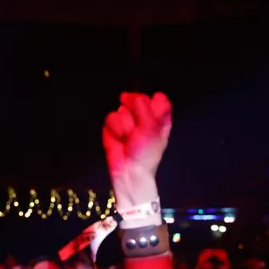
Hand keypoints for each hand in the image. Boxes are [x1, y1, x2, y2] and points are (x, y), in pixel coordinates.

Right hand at [102, 92, 172, 209]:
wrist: (129, 172)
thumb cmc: (146, 153)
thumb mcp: (151, 128)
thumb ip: (144, 107)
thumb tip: (129, 96)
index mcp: (160, 117)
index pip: (157, 98)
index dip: (151, 105)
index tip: (149, 117)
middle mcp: (144, 116)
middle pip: (136, 100)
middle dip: (135, 116)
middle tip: (138, 132)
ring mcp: (127, 120)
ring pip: (121, 109)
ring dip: (124, 127)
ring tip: (128, 140)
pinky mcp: (113, 127)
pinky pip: (109, 118)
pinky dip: (114, 131)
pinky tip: (119, 140)